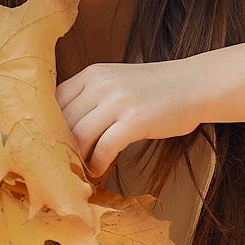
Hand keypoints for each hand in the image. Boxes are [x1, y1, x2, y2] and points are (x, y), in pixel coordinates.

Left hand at [56, 59, 206, 178]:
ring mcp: (118, 101)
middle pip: (64, 121)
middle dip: (61, 146)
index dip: (50, 127)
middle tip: (63, 164)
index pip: (55, 101)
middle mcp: (101, 84)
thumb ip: (92, 96)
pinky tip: (99, 170)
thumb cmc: (156, 89)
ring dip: (77, 158)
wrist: (194, 84)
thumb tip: (65, 128)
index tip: (51, 145)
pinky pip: (104, 148)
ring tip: (79, 170)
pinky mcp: (135, 120)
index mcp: (92, 73)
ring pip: (80, 136)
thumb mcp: (117, 81)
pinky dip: (97, 164)